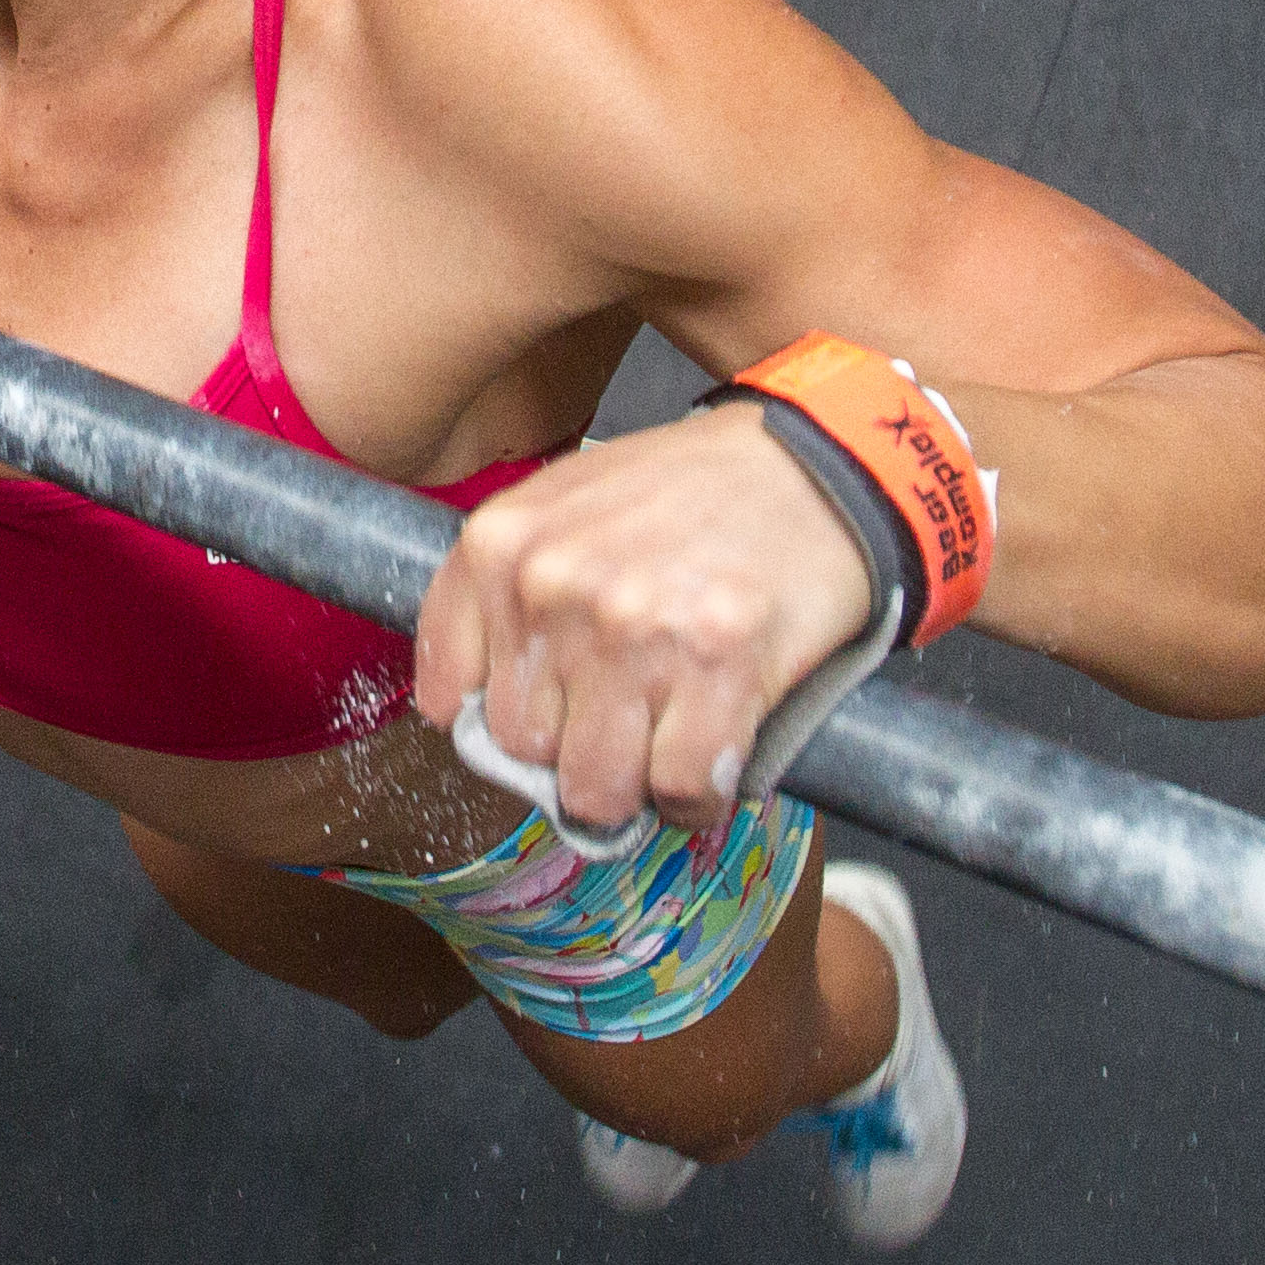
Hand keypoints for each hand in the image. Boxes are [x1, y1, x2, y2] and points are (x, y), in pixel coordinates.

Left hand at [412, 401, 883, 843]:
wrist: (816, 465)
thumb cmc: (691, 492)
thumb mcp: (564, 506)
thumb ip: (507, 594)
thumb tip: (470, 712)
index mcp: (500, 545)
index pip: (448, 701)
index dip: (502, 722)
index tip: (547, 715)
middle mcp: (553, 586)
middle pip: (523, 751)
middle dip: (574, 752)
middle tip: (627, 718)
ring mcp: (633, 630)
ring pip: (594, 787)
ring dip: (634, 784)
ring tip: (669, 737)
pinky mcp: (717, 666)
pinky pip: (680, 791)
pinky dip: (698, 798)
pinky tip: (715, 752)